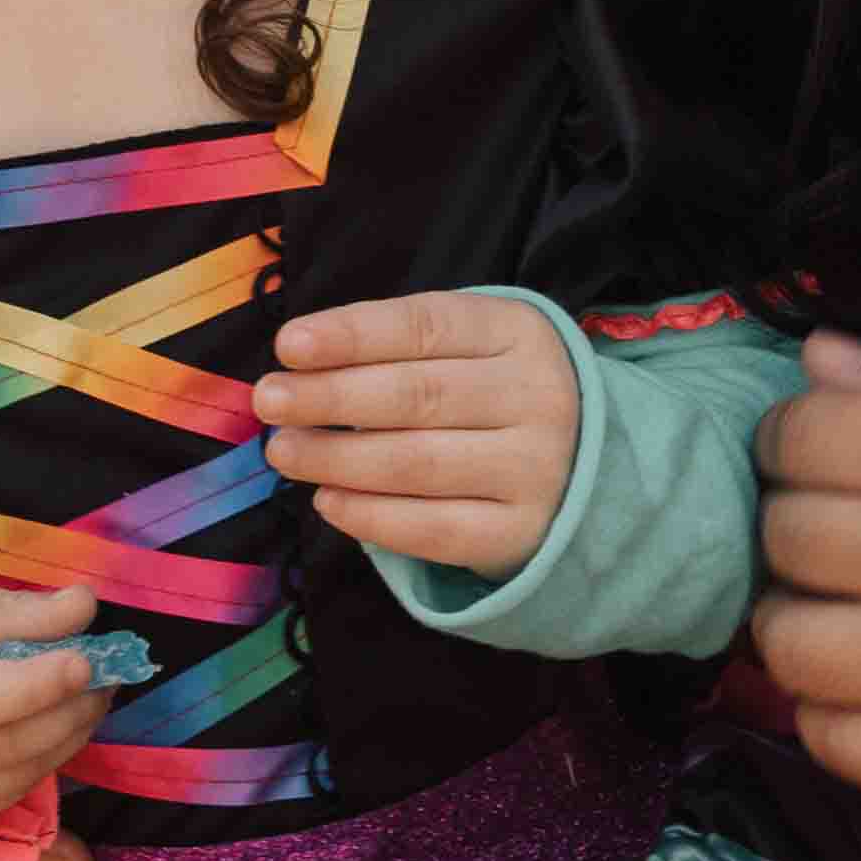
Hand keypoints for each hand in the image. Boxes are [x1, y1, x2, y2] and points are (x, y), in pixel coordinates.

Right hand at [0, 575, 124, 831]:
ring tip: (88, 699)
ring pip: (4, 782)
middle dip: (66, 713)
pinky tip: (54, 733)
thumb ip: (14, 611)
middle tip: (104, 676)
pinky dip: (39, 768)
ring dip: (63, 742)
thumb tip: (83, 606)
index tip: (86, 660)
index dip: (36, 684)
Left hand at [257, 292, 582, 576]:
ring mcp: (534, 468)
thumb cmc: (500, 394)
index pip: (425, 326)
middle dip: (329, 396)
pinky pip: (431, 529)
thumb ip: (402, 349)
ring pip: (416, 463)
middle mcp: (536, 396)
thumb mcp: (475, 347)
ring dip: (336, 457)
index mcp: (518, 333)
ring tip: (283, 451)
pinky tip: (327, 501)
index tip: (287, 345)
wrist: (592, 468)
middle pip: (416, 395)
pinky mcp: (519, 534)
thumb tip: (301, 366)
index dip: (352, 334)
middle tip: (268, 401)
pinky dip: (370, 515)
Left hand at [749, 335, 860, 795]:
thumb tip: (814, 361)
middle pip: (791, 535)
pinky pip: (839, 742)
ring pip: (792, 645)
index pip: (809, 436)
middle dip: (793, 514)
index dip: (792, 432)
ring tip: (833, 599)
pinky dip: (828, 709)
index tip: (814, 441)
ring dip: (794, 614)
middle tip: (830, 515)